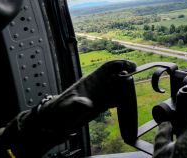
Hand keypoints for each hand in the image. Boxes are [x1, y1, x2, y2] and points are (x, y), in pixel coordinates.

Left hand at [0, 59, 136, 156]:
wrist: (54, 123)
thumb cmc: (59, 112)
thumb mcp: (67, 107)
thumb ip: (77, 105)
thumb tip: (86, 103)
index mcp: (91, 80)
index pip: (109, 67)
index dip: (121, 64)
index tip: (133, 66)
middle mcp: (97, 85)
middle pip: (116, 75)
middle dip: (126, 77)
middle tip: (131, 84)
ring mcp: (100, 95)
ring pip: (117, 87)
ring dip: (125, 89)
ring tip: (127, 97)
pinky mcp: (100, 105)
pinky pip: (115, 98)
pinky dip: (121, 100)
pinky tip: (122, 104)